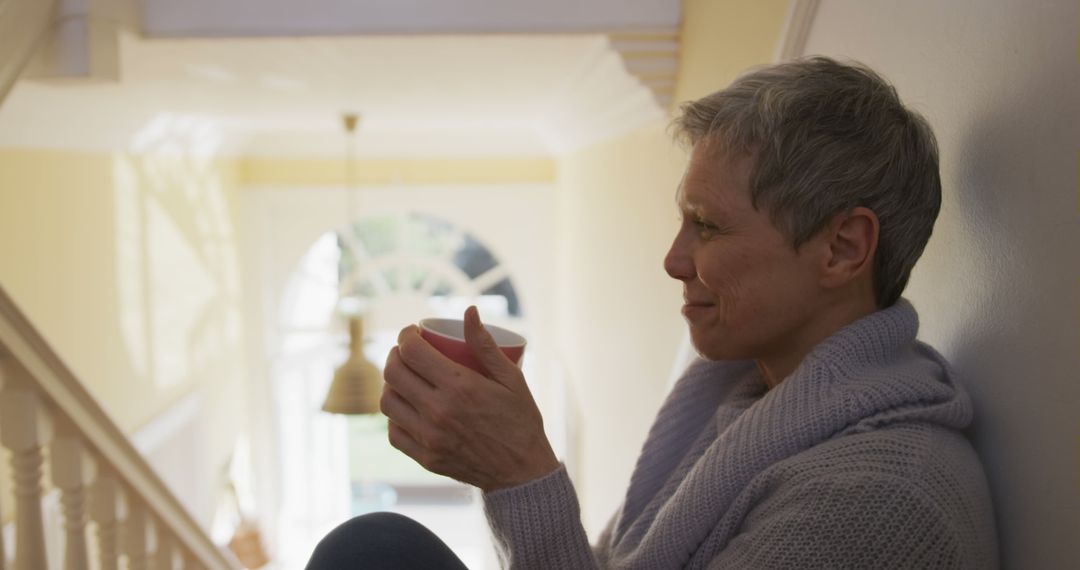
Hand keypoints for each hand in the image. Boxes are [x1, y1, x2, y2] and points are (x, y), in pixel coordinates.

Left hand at [380, 306, 559, 491]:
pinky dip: (396, 416)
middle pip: (393, 373)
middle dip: (395, 354)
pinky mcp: (426, 458)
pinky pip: (394, 432)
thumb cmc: (521, 420)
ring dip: (391, 384)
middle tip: (407, 352)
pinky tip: (408, 407)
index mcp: (459, 387)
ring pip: (388, 402)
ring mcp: (429, 437)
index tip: (413, 333)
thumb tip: (468, 311)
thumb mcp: (511, 378)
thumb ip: (485, 344)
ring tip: (405, 378)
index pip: (412, 351)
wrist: (523, 473)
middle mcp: (438, 411)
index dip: (406, 335)